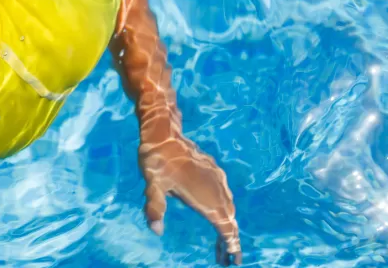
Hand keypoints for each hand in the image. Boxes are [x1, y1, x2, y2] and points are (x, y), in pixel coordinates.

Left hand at [138, 133, 240, 264]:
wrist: (164, 134)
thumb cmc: (156, 161)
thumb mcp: (152, 185)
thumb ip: (155, 208)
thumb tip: (156, 230)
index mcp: (204, 196)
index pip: (223, 225)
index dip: (230, 243)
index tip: (234, 259)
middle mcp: (215, 189)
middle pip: (229, 220)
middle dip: (230, 241)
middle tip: (228, 260)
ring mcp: (217, 179)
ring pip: (229, 208)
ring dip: (228, 226)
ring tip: (223, 245)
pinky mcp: (215, 173)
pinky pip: (225, 196)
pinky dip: (225, 211)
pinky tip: (220, 216)